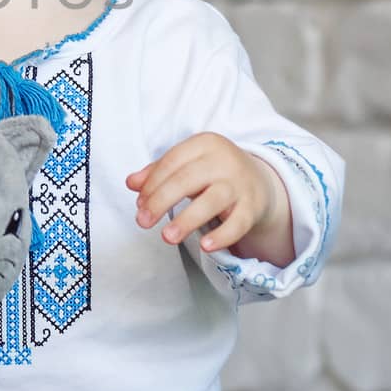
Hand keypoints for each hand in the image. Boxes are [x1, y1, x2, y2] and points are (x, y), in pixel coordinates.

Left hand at [125, 133, 282, 255]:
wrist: (259, 181)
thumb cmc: (213, 172)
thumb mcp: (187, 164)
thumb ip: (158, 172)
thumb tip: (131, 183)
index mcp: (205, 144)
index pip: (172, 161)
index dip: (153, 183)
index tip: (140, 203)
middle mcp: (224, 160)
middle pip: (187, 180)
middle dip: (161, 201)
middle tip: (143, 222)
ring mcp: (240, 184)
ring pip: (212, 201)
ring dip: (187, 220)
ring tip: (167, 237)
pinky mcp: (253, 207)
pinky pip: (238, 223)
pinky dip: (222, 235)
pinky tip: (205, 246)